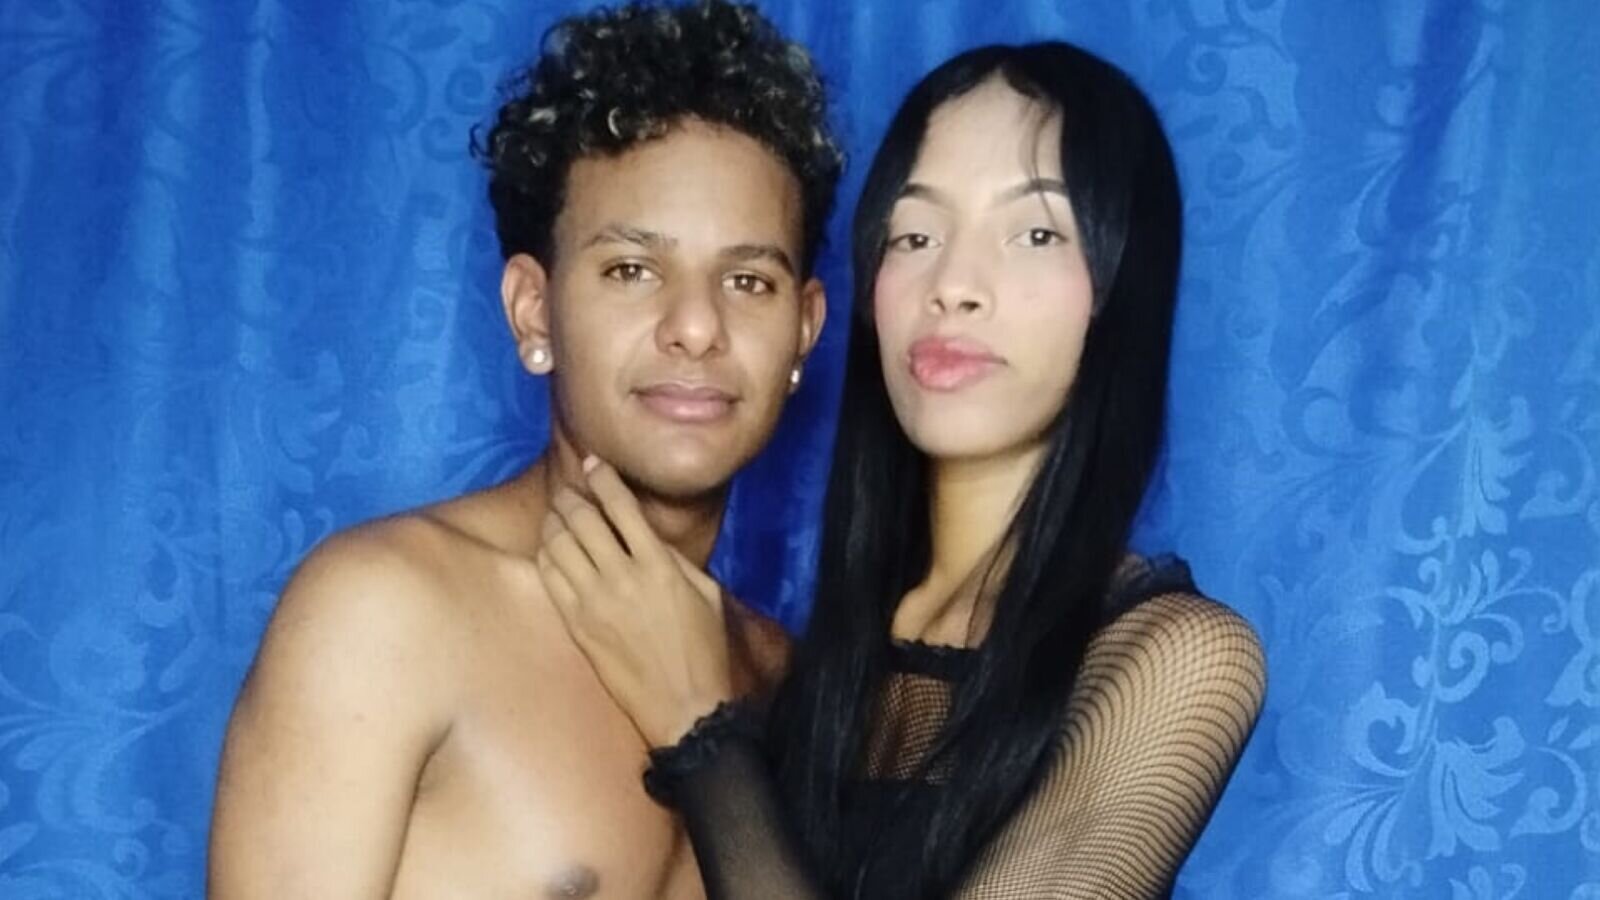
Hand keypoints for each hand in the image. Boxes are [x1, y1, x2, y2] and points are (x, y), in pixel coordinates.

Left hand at [536, 457, 732, 747]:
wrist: (685, 707)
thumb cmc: (705, 650)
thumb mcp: (705, 593)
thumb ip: (673, 560)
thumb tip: (644, 537)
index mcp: (660, 566)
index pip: (621, 508)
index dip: (604, 479)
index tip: (594, 464)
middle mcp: (622, 578)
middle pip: (582, 520)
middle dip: (572, 497)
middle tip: (571, 490)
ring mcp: (594, 604)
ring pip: (559, 545)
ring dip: (555, 522)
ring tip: (558, 516)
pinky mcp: (577, 627)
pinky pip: (549, 579)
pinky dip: (546, 555)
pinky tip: (551, 550)